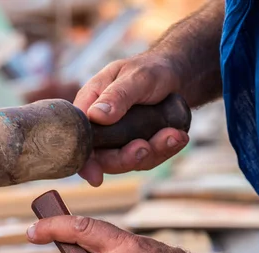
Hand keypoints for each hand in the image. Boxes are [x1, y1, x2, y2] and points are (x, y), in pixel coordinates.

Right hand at [74, 54, 189, 185]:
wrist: (177, 76)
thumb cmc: (150, 69)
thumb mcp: (135, 77)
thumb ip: (117, 96)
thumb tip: (95, 116)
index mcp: (90, 107)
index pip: (78, 139)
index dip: (84, 161)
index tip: (95, 176)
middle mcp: (102, 129)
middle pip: (104, 159)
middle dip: (125, 158)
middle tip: (144, 147)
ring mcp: (121, 142)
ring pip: (129, 162)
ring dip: (152, 153)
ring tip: (173, 135)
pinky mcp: (140, 148)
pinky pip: (149, 158)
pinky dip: (166, 150)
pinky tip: (179, 137)